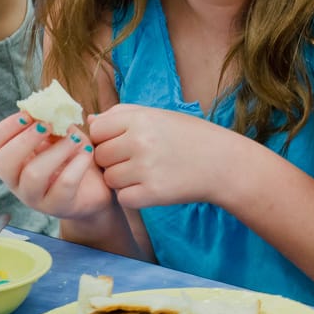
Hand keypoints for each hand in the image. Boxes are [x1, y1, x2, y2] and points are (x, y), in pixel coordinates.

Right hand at [0, 112, 110, 219]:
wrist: (100, 186)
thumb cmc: (74, 155)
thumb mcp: (62, 134)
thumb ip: (53, 120)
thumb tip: (48, 103)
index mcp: (13, 158)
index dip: (7, 126)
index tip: (29, 114)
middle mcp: (17, 180)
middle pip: (3, 162)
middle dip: (25, 140)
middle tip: (48, 125)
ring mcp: (35, 197)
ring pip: (33, 175)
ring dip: (56, 151)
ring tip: (76, 139)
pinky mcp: (58, 206)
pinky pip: (63, 185)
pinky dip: (77, 165)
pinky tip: (87, 153)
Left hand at [89, 104, 233, 208]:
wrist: (224, 163)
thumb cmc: (190, 136)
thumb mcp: (159, 116)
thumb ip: (122, 114)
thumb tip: (90, 120)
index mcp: (139, 119)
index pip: (97, 130)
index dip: (105, 138)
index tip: (121, 142)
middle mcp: (139, 142)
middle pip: (100, 156)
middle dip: (112, 160)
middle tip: (136, 160)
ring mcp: (145, 169)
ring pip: (109, 179)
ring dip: (122, 180)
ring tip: (145, 173)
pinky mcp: (153, 193)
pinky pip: (123, 198)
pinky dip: (133, 196)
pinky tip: (150, 187)